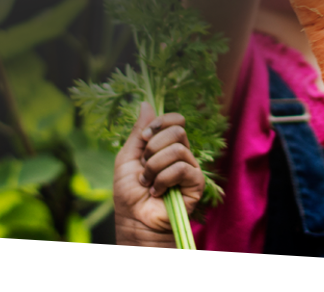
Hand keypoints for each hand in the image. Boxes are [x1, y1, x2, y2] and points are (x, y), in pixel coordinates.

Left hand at [113, 102, 204, 241]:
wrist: (134, 220)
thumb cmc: (129, 192)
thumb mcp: (127, 157)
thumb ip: (138, 132)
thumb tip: (146, 103)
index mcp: (166, 146)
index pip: (175, 120)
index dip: (160, 122)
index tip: (143, 137)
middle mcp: (181, 154)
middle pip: (178, 130)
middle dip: (154, 146)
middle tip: (143, 165)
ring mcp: (190, 169)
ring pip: (178, 149)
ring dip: (154, 166)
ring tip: (147, 182)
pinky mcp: (196, 184)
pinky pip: (182, 168)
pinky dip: (163, 179)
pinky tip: (157, 191)